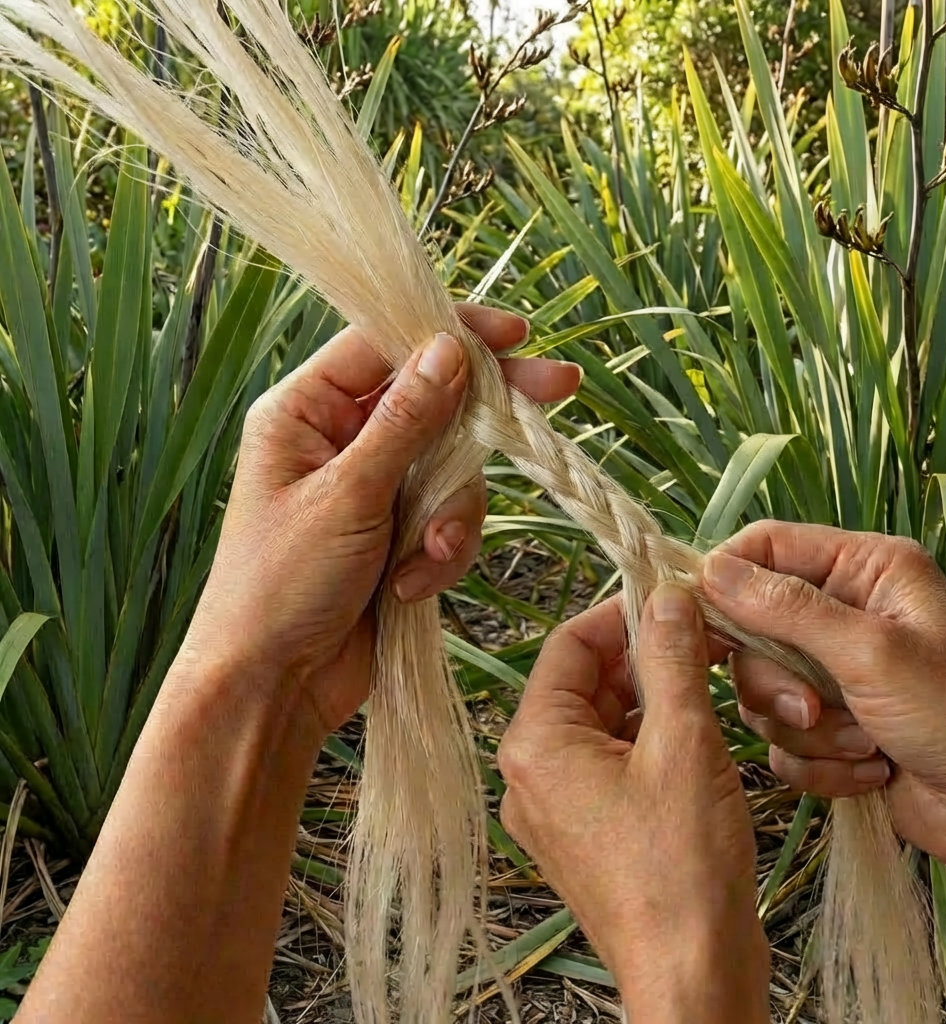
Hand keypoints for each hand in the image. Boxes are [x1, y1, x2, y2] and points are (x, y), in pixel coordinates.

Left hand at [177, 305, 579, 733]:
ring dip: (452, 515)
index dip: (451, 334)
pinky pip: (449, 520)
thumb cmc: (280, 586)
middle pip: (434, 402)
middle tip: (557, 387)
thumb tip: (448, 349)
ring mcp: (375, 489)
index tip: (516, 335)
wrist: (273, 686)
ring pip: (452, 468)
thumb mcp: (346, 496)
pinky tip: (412, 586)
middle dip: (483, 417)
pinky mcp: (398, 534)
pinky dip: (442, 554)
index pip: (385, 345)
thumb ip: (404, 422)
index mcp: (305, 412)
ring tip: (428, 558)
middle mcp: (341, 441)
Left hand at [497, 586, 769, 1023]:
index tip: (673, 599)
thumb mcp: (683, 745)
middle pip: (585, 681)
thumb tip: (668, 597)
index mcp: (535, 742)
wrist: (692, 978)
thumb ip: (672, 661)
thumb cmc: (681, 867)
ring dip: (653, 694)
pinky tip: (698, 729)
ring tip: (711, 678)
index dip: (622, 613)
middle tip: (705, 637)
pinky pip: (612, 759)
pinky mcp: (588, 830)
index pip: (568, 644)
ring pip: (603, 719)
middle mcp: (533, 770)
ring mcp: (557, 805)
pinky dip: (650, 736)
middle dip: (644, 655)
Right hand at [701, 521, 945, 903]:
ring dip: (806, 729)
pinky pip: (780, 738)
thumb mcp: (872, 651)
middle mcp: (840, 613)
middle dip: (777, 681)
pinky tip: (869, 767)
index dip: (726, 578)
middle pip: (750, 628)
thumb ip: (787, 609)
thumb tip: (710, 570)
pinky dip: (818, 762)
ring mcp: (831, 672)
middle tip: (811, 708)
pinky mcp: (826, 726)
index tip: (699, 621)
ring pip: (760, 690)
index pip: (766, 548)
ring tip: (862, 742)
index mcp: (862, 569)